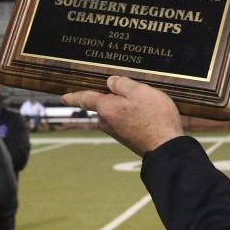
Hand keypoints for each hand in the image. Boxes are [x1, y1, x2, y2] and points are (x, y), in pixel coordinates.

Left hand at [62, 76, 182, 155]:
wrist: (166, 147)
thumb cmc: (154, 117)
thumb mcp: (140, 91)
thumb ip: (122, 84)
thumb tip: (111, 82)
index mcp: (106, 108)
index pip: (85, 99)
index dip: (74, 96)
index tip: (63, 98)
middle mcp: (107, 122)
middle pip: (103, 105)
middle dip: (111, 98)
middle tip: (125, 90)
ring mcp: (118, 133)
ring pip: (115, 114)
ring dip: (124, 107)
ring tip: (143, 102)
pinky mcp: (128, 139)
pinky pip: (125, 122)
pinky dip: (132, 116)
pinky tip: (147, 114)